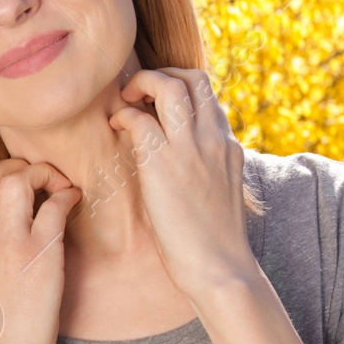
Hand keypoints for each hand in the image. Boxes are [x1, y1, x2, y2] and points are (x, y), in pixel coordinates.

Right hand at [0, 158, 81, 343]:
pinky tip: (74, 201)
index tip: (20, 191)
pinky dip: (67, 195)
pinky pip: (54, 205)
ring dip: (42, 173)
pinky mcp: (40, 254)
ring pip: (16, 178)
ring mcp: (8, 242)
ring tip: (58, 185)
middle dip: (16, 165)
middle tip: (38, 179)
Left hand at [107, 66, 259, 298]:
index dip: (179, 86)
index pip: (208, 94)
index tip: (156, 102)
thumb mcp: (219, 193)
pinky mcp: (164, 165)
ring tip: (124, 101)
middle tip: (137, 94)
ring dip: (141, 83)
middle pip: (193, 77)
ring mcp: (191, 149)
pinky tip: (116, 128)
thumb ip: (207, 167)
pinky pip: (139, 119)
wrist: (220, 269)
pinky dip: (123, 116)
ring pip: (169, 86)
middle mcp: (214, 139)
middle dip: (161, 74)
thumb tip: (183, 162)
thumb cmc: (213, 241)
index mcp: (228, 146)